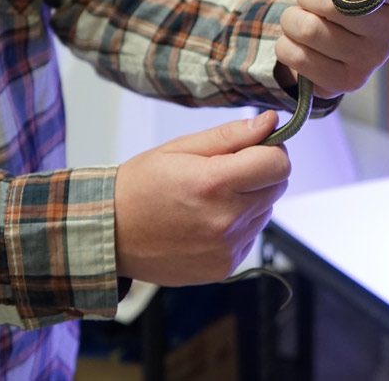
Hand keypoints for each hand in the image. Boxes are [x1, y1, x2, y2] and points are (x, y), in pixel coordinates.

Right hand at [114, 111, 289, 285]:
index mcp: (214, 183)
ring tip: (210, 198)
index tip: (253, 147)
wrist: (110, 234)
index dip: (271, 150)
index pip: (279, 164)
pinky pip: (251, 235)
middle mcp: (226, 220)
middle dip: (260, 172)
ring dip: (250, 199)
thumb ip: (231, 135)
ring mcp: (227, 247)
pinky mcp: (226, 266)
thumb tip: (270, 121)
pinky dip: (238, 224)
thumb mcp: (181, 148)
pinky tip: (207, 220)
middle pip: (278, 186)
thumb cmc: (141, 185)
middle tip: (226, 171)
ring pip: (266, 210)